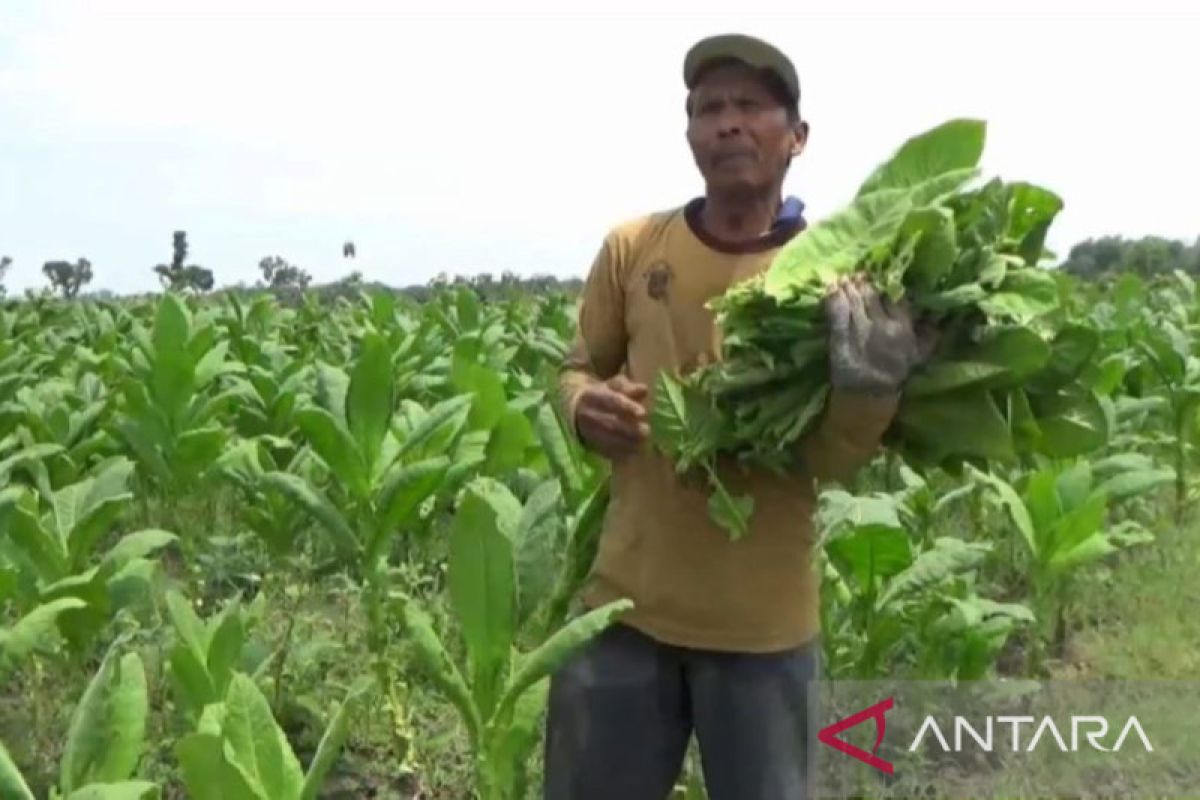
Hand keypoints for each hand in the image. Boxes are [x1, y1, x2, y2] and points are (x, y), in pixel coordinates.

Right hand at [575, 375, 650, 459]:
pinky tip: (633, 452)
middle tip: (646, 431)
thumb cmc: (602, 394)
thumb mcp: (613, 386)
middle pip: (610, 423)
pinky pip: (605, 451)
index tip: (643, 413)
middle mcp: (588, 413)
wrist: (576, 408)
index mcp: (593, 395)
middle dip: (629, 429)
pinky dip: (620, 453)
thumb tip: (644, 389)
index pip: (612, 401)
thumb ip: (629, 387)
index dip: (627, 407)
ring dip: (627, 443)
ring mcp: (587, 430)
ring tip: (643, 443)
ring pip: (607, 439)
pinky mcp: (589, 443)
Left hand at [824, 273, 937, 393]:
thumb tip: (939, 317)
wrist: (869, 397)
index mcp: (903, 327)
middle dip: (863, 283)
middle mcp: (882, 326)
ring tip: (843, 279)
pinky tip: (831, 289)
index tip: (878, 277)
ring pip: (853, 301)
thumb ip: (929, 335)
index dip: (885, 284)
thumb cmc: (894, 374)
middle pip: (871, 295)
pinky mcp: (840, 338)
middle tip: (857, 275)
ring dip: (847, 287)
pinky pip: (836, 313)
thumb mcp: (918, 355)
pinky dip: (833, 299)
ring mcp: (860, 331)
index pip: (895, 297)